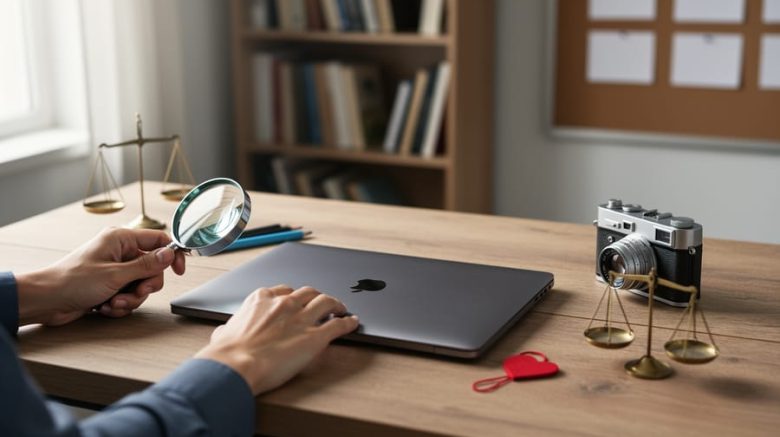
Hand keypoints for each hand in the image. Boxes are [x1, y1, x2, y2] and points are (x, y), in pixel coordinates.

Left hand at [16, 228, 185, 325]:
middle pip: (152, 268)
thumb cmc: (72, 282)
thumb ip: (147, 265)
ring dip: (130, 299)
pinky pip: (129, 295)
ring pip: (141, 285)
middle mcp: (120, 252)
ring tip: (113, 304)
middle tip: (134, 293)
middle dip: (145, 286)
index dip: (172, 255)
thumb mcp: (116, 275)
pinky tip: (105, 307)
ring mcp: (115, 269)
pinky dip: (120, 304)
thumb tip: (170, 254)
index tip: (179, 271)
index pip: (159, 240)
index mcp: (121, 239)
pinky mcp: (110, 285)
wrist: (46, 301)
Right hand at [195, 285, 358, 394]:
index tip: (295, 299)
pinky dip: (348, 322)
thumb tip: (223, 333)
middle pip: (308, 292)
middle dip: (316, 296)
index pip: (283, 290)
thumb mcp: (222, 335)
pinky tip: (353, 323)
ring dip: (336, 304)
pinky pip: (338, 325)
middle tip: (321, 302)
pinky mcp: (315, 337)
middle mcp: (284, 304)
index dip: (292, 295)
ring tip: (341, 308)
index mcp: (261, 300)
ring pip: (326, 302)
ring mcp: (301, 319)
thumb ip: (227, 330)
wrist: (235, 365)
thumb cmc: (226, 355)